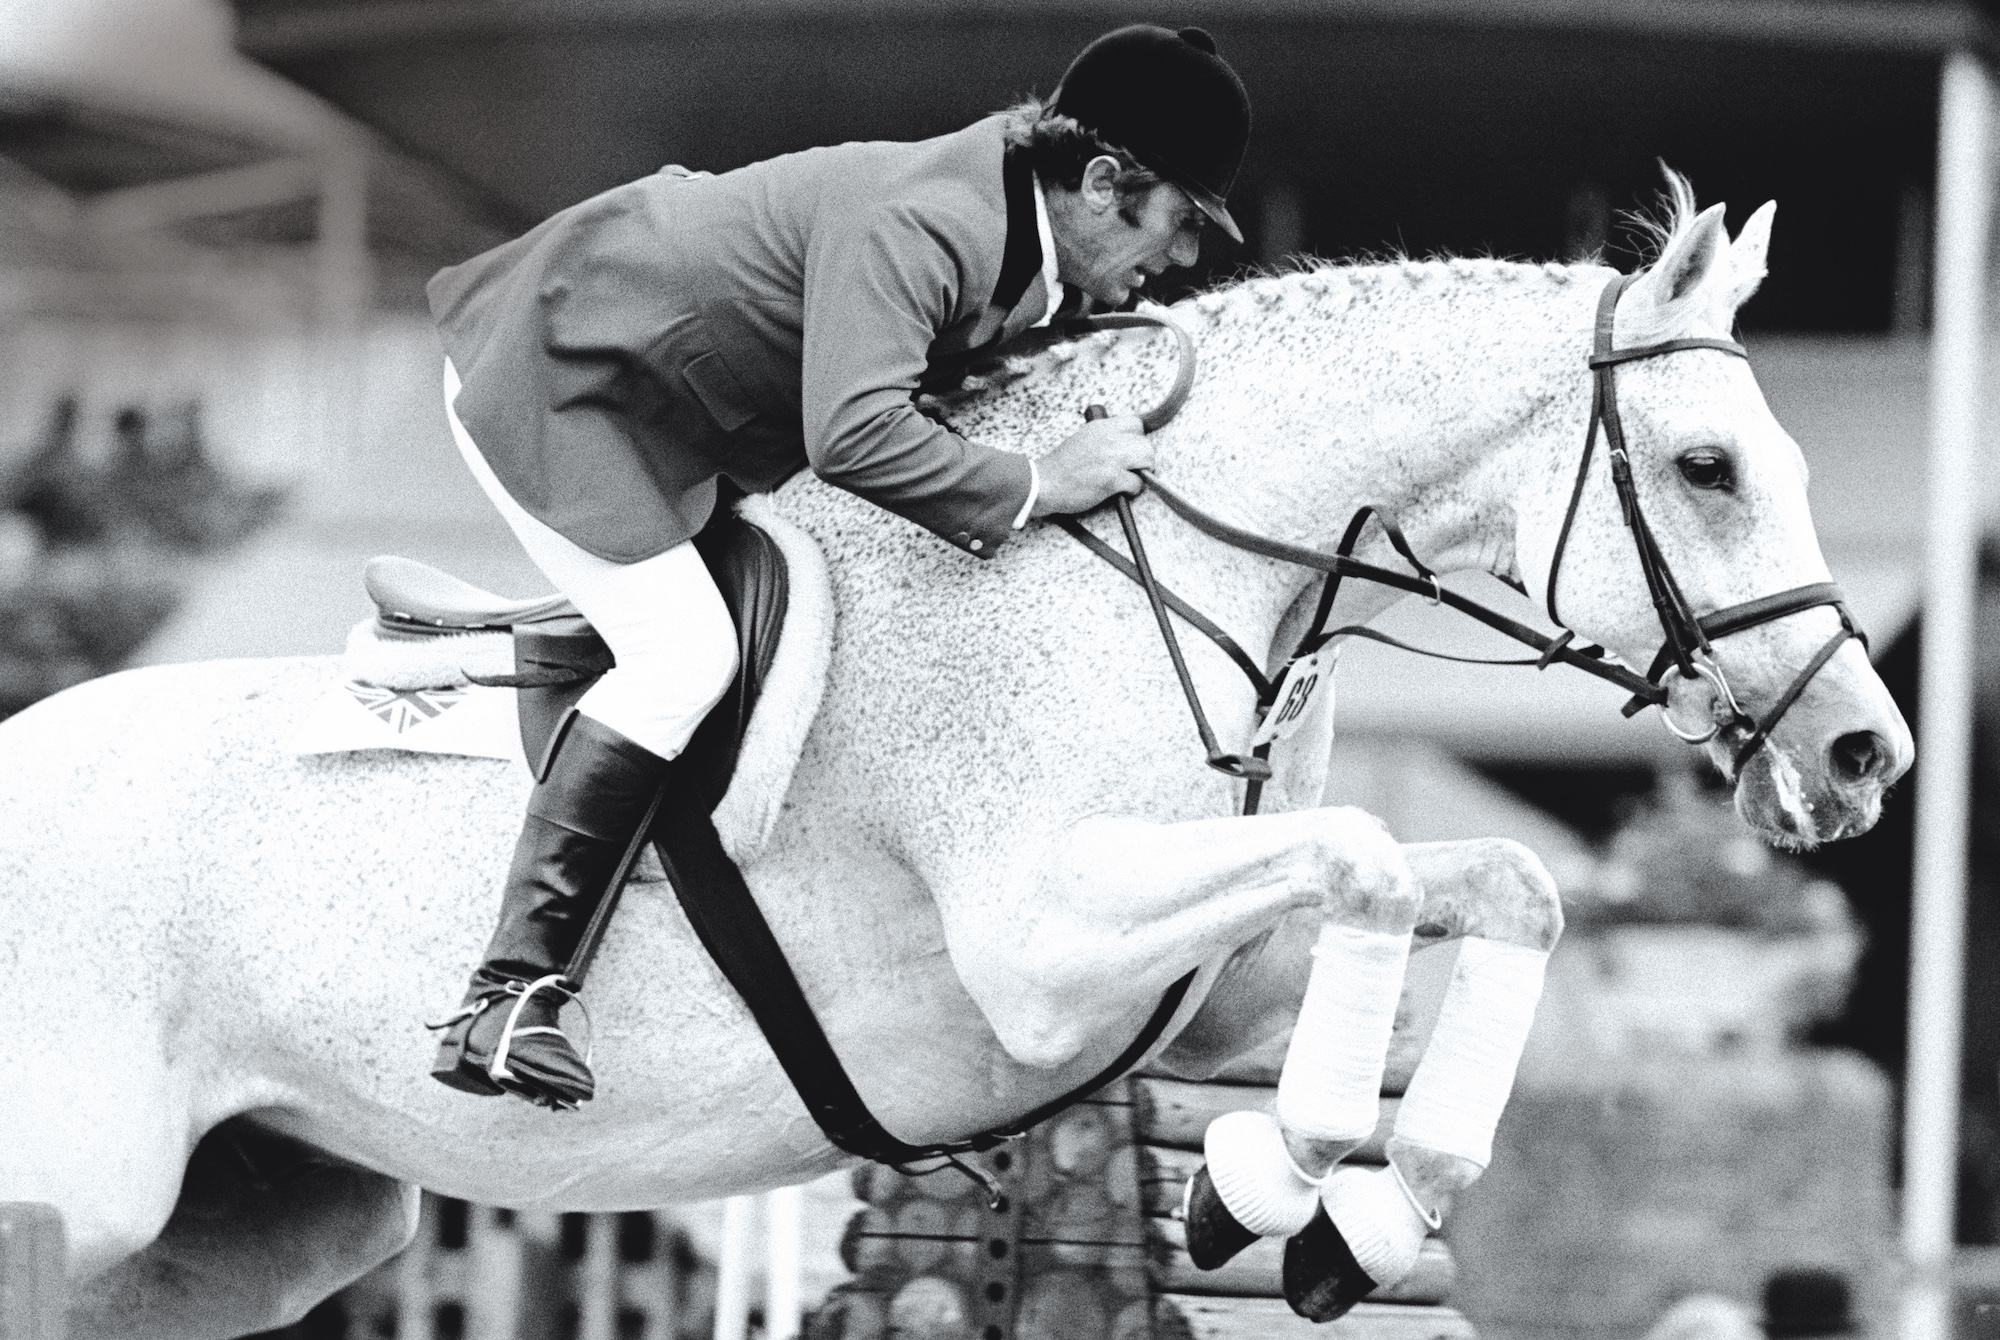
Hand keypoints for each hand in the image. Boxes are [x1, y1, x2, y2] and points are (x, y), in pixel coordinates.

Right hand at [1033, 413, 1150, 516]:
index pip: (1136, 424)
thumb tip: (1124, 443)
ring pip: (1147, 459)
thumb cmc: (1061, 467)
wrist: (1043, 483)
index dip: (1137, 439)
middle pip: (1146, 443)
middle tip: (1133, 468)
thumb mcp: (1083, 438)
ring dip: (1142, 472)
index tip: (1130, 451)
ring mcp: (1111, 458)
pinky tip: (1120, 491)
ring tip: (1129, 478)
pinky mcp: (1111, 479)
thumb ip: (1104, 437)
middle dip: (1143, 458)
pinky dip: (1132, 490)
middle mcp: (1109, 438)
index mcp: (1101, 427)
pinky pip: (1138, 483)